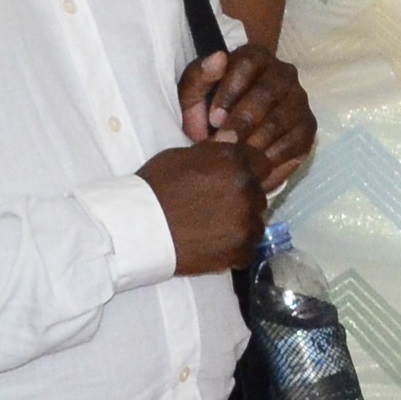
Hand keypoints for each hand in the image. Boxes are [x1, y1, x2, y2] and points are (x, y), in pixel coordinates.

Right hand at [142, 140, 267, 275]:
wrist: (138, 227)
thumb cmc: (154, 188)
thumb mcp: (180, 156)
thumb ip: (213, 155)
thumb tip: (230, 149)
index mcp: (233, 160)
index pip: (262, 163)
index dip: (249, 173)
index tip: (236, 183)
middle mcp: (246, 187)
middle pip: (258, 194)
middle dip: (243, 200)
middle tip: (217, 209)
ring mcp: (246, 220)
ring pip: (256, 223)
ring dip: (241, 226)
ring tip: (213, 231)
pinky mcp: (241, 249)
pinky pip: (248, 249)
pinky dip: (234, 250)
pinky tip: (213, 247)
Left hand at [181, 47, 315, 194]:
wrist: (227, 137)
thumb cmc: (208, 110)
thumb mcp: (193, 94)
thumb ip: (199, 77)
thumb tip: (219, 58)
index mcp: (255, 57)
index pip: (248, 64)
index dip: (230, 91)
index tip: (213, 118)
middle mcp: (283, 73)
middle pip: (268, 92)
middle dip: (244, 119)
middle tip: (223, 142)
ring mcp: (298, 99)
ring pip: (282, 117)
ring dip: (258, 139)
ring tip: (237, 157)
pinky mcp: (308, 126)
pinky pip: (297, 140)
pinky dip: (276, 155)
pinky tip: (256, 166)